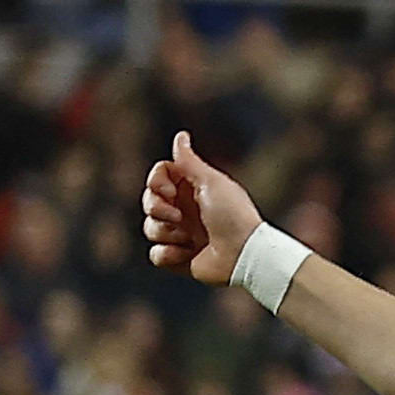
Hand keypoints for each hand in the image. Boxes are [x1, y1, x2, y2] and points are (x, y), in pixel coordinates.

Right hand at [140, 130, 259, 284]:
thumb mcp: (211, 182)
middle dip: (157, 208)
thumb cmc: (233, 215)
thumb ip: (190, 161)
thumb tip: (181, 135)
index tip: (171, 191)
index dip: (156, 183)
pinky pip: (156, 255)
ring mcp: (182, 235)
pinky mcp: (180, 259)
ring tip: (190, 239)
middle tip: (178, 217)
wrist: (246, 254)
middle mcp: (184, 211)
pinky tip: (188, 254)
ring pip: (150, 228)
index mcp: (191, 190)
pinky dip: (168, 255)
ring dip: (166, 233)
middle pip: (148, 201)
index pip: (157, 177)